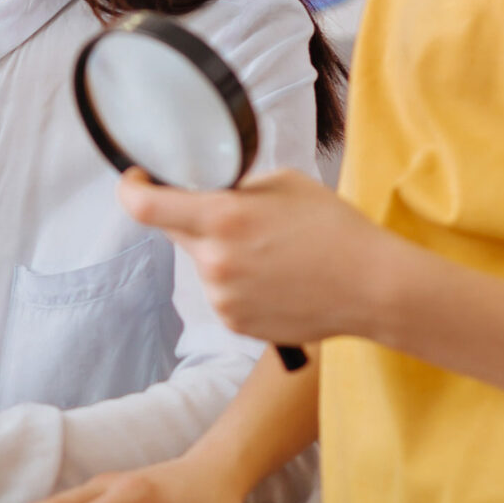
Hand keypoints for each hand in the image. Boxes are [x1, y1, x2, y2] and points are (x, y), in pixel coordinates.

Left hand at [119, 167, 390, 347]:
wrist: (373, 287)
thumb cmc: (336, 229)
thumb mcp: (283, 184)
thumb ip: (236, 187)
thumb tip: (209, 189)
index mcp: (222, 218)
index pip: (144, 206)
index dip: (131, 188)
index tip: (136, 179)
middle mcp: (214, 261)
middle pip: (175, 232)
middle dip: (191, 219)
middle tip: (233, 217)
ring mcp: (222, 297)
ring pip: (202, 264)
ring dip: (221, 254)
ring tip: (272, 255)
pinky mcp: (234, 322)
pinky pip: (221, 293)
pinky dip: (237, 283)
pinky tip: (275, 280)